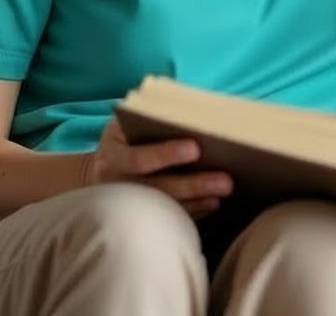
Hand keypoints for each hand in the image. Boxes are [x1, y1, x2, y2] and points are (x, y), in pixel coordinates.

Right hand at [85, 116, 232, 217]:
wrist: (109, 156)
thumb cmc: (130, 129)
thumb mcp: (133, 117)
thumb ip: (159, 117)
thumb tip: (201, 117)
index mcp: (111, 150)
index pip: (136, 158)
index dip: (165, 155)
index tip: (195, 149)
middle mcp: (112, 180)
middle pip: (154, 188)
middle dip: (192, 185)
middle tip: (226, 181)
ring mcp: (122, 201)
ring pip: (161, 207)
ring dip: (196, 201)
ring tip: (223, 193)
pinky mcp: (136, 213)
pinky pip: (165, 217)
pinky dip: (191, 211)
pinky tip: (212, 203)